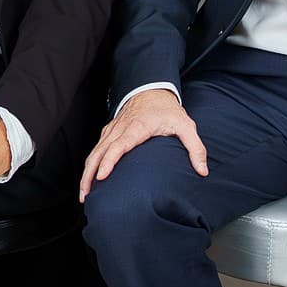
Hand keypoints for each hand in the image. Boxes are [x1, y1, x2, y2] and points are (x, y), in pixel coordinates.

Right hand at [77, 89, 207, 201]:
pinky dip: (90, 164)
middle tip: (86, 196)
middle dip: (89, 174)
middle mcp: (120, 129)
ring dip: (86, 173)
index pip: (118, 145)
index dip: (108, 161)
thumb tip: (202, 171)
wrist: (152, 90)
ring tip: (84, 194)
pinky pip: (96, 149)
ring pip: (94, 152)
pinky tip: (89, 179)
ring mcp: (112, 130)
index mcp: (137, 127)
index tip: (101, 177)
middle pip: (99, 152)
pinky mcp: (109, 132)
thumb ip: (196, 148)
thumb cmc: (167, 110)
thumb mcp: (186, 126)